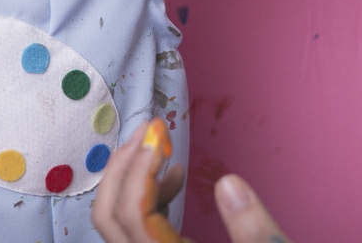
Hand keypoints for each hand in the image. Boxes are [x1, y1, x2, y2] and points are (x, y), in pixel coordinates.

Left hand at [94, 120, 290, 242]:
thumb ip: (252, 230)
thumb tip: (229, 183)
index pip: (131, 214)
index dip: (139, 168)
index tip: (159, 133)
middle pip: (109, 217)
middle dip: (124, 167)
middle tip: (149, 131)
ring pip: (117, 223)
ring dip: (132, 179)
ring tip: (166, 152)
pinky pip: (134, 230)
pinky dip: (146, 197)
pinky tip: (175, 181)